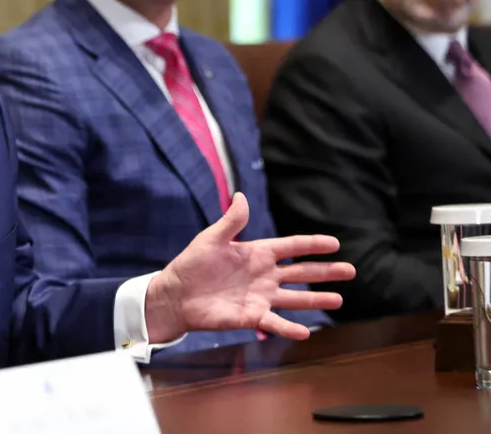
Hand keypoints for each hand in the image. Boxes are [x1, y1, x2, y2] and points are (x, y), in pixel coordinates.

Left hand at [144, 193, 355, 342]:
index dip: (312, 244)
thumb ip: (231, 221)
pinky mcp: (251, 317)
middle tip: (351, 270)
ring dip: (317, 299)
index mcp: (256, 253)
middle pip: (301, 273)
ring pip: (295, 299)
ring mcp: (260, 297)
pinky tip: (307, 331)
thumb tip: (241, 196)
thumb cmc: (192, 265)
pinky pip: (274, 322)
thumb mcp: (211, 238)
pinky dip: (290, 328)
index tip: (335, 242)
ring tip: (339, 300)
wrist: (176, 294)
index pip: (291, 247)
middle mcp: (263, 276)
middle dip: (326, 272)